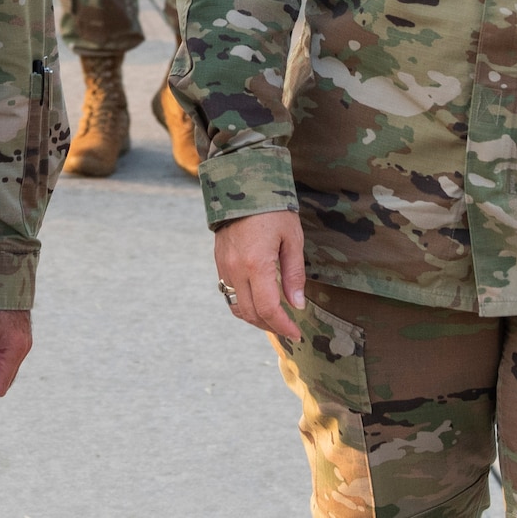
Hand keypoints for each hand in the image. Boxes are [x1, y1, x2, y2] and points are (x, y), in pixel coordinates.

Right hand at [213, 211, 305, 340]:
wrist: (241, 184)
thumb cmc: (272, 208)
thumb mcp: (292, 238)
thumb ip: (294, 274)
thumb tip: (297, 305)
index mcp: (256, 264)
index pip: (268, 309)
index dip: (283, 326)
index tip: (297, 333)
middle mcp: (236, 269)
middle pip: (250, 313)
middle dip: (270, 326)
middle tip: (288, 328)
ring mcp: (224, 266)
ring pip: (236, 306)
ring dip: (255, 318)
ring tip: (274, 318)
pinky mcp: (219, 261)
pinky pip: (228, 293)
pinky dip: (244, 304)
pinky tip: (258, 300)